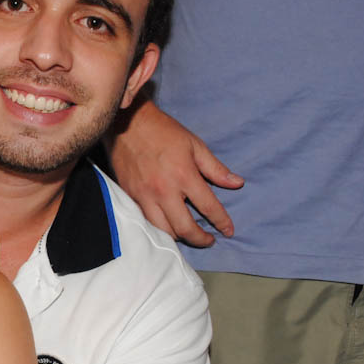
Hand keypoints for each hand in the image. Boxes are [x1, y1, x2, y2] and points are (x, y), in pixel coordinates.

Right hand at [108, 99, 243, 246]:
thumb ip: (215, 168)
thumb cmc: (163, 131)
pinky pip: (145, 220)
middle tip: (208, 240)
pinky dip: (158, 227)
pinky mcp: (129, 196)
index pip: (209, 208)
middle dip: (200, 239)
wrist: (126, 124)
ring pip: (162, 230)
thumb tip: (237, 183)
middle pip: (184, 228)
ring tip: (187, 233)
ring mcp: (144, 195)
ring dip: (178, 236)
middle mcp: (164, 190)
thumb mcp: (194, 145)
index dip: (222, 222)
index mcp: (184, 176)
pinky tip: (166, 225)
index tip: (228, 230)